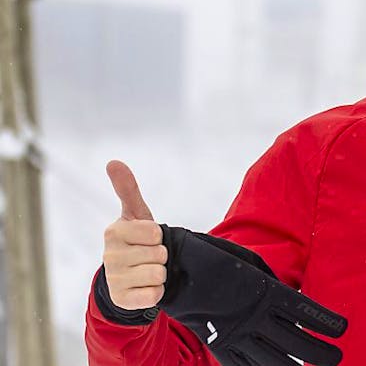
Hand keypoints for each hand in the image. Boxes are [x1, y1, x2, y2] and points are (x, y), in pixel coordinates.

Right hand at [101, 160, 167, 309]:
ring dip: (160, 274)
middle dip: (160, 255)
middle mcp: (109, 256)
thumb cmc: (137, 241)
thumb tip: (113, 162)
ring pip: (158, 274)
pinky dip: (156, 292)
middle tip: (148, 256)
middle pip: (160, 254)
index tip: (148, 238)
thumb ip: (128, 189)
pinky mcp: (122, 300)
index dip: (159, 236)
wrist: (129, 278)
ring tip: (147, 270)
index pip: (155, 233)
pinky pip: (154, 295)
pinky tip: (144, 288)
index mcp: (113, 232)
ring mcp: (114, 279)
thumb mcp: (136, 215)